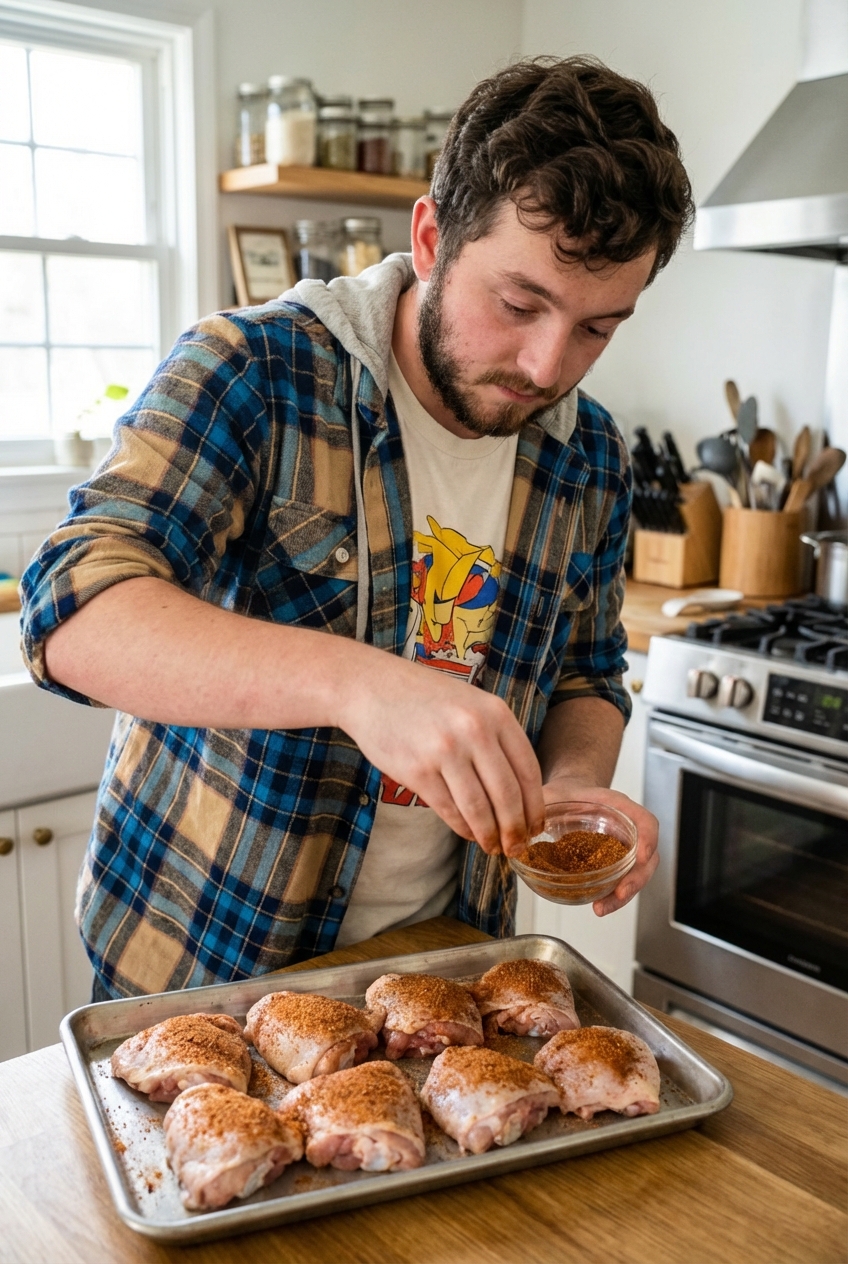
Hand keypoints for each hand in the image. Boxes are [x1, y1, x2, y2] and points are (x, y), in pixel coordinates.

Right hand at [336, 649, 544, 857]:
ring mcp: (444, 751)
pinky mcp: (417, 770)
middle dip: (516, 829)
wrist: (372, 688)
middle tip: (517, 848)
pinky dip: (462, 828)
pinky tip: (468, 833)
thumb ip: (496, 739)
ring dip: (489, 835)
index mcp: (495, 713)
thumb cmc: (425, 699)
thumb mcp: (472, 704)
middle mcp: (474, 731)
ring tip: (493, 847)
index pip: (528, 770)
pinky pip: (449, 810)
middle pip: (507, 795)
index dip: (535, 806)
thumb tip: (521, 794)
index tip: (537, 827)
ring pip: (479, 808)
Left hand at [541, 780, 658, 916]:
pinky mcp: (613, 864)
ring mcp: (622, 849)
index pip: (645, 821)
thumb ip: (537, 805)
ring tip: (601, 907)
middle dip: (636, 878)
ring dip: (622, 894)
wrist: (570, 796)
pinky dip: (612, 896)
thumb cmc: (565, 794)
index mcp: (617, 807)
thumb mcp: (551, 793)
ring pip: (635, 874)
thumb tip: (517, 826)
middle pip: (646, 856)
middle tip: (619, 893)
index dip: (648, 839)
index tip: (640, 857)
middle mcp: (626, 829)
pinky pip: (620, 881)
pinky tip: (596, 905)